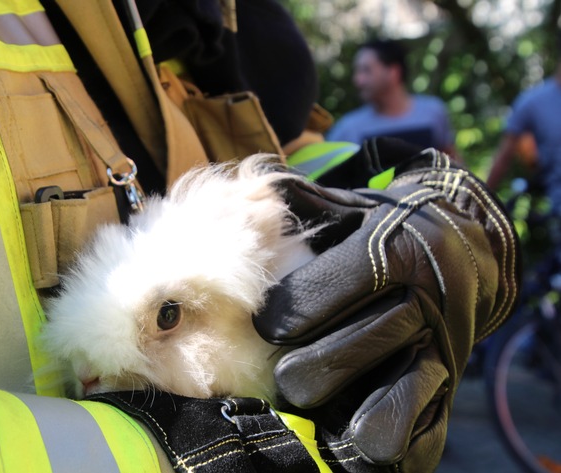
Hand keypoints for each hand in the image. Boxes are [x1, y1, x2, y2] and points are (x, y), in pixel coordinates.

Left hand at [256, 139, 519, 471]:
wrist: (472, 251)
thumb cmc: (391, 227)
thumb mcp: (352, 204)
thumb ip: (301, 201)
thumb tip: (249, 190)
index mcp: (396, 251)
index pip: (322, 295)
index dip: (283, 315)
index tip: (266, 325)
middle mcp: (424, 303)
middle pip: (340, 357)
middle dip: (299, 373)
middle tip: (286, 372)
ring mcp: (441, 353)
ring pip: (387, 408)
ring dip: (341, 420)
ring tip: (319, 411)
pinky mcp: (450, 390)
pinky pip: (419, 436)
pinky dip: (384, 442)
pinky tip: (353, 433)